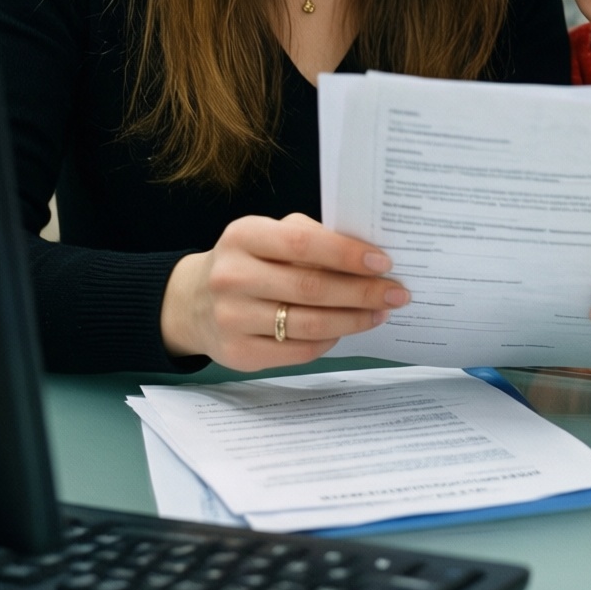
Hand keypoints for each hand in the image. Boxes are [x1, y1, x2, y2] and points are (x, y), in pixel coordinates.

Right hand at [160, 213, 409, 369]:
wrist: (194, 302)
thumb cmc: (248, 261)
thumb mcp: (268, 235)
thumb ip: (309, 237)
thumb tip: (366, 255)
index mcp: (243, 236)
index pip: (302, 244)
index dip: (346, 254)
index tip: (382, 262)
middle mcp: (232, 277)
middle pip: (310, 288)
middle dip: (362, 291)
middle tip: (396, 292)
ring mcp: (231, 319)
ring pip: (308, 324)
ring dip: (353, 319)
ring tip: (380, 312)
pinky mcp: (237, 354)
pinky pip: (298, 351)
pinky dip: (330, 340)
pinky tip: (346, 329)